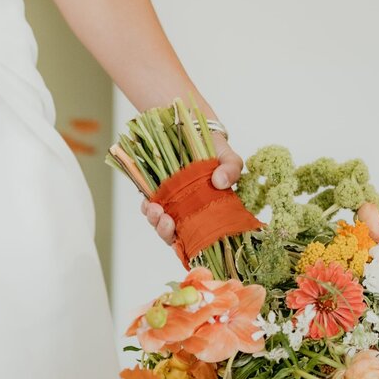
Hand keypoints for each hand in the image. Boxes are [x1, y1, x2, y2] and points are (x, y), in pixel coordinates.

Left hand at [139, 137, 244, 251]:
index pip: (195, 239)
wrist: (196, 132)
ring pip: (158, 221)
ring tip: (156, 209)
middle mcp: (186, 212)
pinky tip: (148, 200)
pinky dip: (146, 205)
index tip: (182, 240)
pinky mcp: (156, 192)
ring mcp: (170, 203)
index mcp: (205, 214)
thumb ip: (231, 170)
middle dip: (166, 232)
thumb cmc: (216, 151)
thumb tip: (221, 181)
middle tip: (167, 222)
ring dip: (154, 219)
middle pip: (172, 235)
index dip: (187, 245)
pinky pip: (148, 204)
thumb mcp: (229, 159)